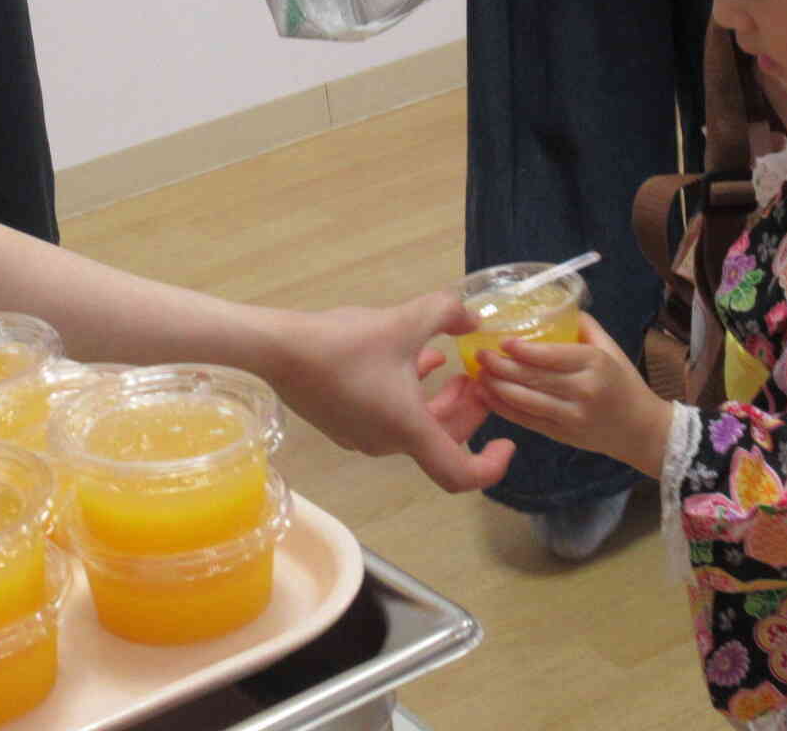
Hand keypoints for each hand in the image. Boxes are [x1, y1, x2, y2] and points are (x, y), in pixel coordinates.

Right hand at [271, 292, 514, 492]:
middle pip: (441, 442)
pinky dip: (411, 394)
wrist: (278, 349)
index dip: (491, 465)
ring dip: (439, 399)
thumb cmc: (343, 343)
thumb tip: (473, 314)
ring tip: (451, 363)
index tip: (508, 440)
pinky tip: (413, 358)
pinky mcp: (343, 421)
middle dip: (468, 411)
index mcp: (407, 430)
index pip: (460, 473)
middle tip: (480, 378)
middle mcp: (386, 443)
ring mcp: (362, 435)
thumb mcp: (404, 321)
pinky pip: (391, 415)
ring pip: (416, 426)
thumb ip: (446, 313)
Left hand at [473, 314, 672, 477]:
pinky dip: (504, 409)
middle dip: (501, 367)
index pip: (553, 355)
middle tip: (479, 355)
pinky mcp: (563, 435)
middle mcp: (583, 390)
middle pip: (534, 378)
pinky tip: (487, 397)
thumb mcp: (611, 349)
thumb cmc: (625, 383)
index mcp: (595, 364)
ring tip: (478, 374)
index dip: (524, 350)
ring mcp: (572, 416)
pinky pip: (528, 421)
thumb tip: (551, 307)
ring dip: (497, 388)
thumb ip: (584, 327)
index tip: (502, 341)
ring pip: (526, 401)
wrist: (642, 430)